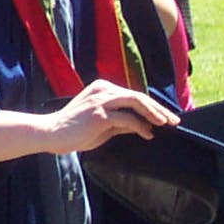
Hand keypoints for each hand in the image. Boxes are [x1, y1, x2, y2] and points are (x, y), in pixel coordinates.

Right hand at [39, 79, 179, 154]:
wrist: (50, 134)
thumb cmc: (73, 132)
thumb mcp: (102, 126)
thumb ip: (120, 123)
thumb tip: (141, 126)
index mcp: (102, 89)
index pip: (133, 95)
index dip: (151, 106)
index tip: (165, 117)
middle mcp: (103, 90)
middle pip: (138, 96)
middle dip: (159, 109)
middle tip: (174, 120)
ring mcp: (101, 100)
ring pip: (136, 101)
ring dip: (154, 113)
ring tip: (166, 124)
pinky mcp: (99, 113)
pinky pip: (127, 118)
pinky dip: (141, 126)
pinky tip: (148, 134)